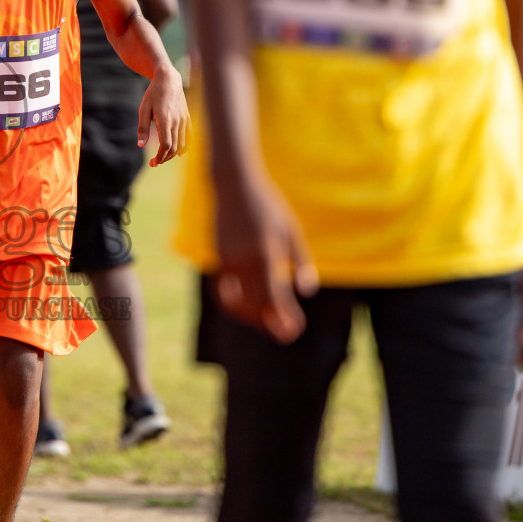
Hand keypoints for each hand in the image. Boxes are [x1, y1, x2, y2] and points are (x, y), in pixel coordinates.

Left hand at [138, 67, 189, 166]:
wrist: (168, 79)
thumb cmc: (153, 93)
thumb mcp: (143, 109)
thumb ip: (142, 128)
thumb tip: (140, 145)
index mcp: (165, 120)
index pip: (166, 145)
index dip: (160, 157)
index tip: (153, 162)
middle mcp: (177, 121)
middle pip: (174, 147)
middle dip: (164, 158)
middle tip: (154, 163)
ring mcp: (184, 120)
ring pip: (182, 144)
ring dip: (173, 154)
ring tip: (162, 157)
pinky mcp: (188, 117)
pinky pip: (189, 136)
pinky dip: (185, 146)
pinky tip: (179, 152)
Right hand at [214, 181, 317, 342]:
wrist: (234, 186)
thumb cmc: (268, 207)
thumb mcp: (291, 231)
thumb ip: (300, 262)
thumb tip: (305, 292)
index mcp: (266, 253)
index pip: (276, 296)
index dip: (285, 317)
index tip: (295, 330)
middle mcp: (244, 260)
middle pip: (258, 303)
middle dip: (273, 323)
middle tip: (287, 334)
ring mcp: (227, 260)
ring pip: (238, 301)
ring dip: (253, 317)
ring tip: (267, 324)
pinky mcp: (217, 259)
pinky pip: (222, 291)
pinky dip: (233, 305)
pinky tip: (245, 310)